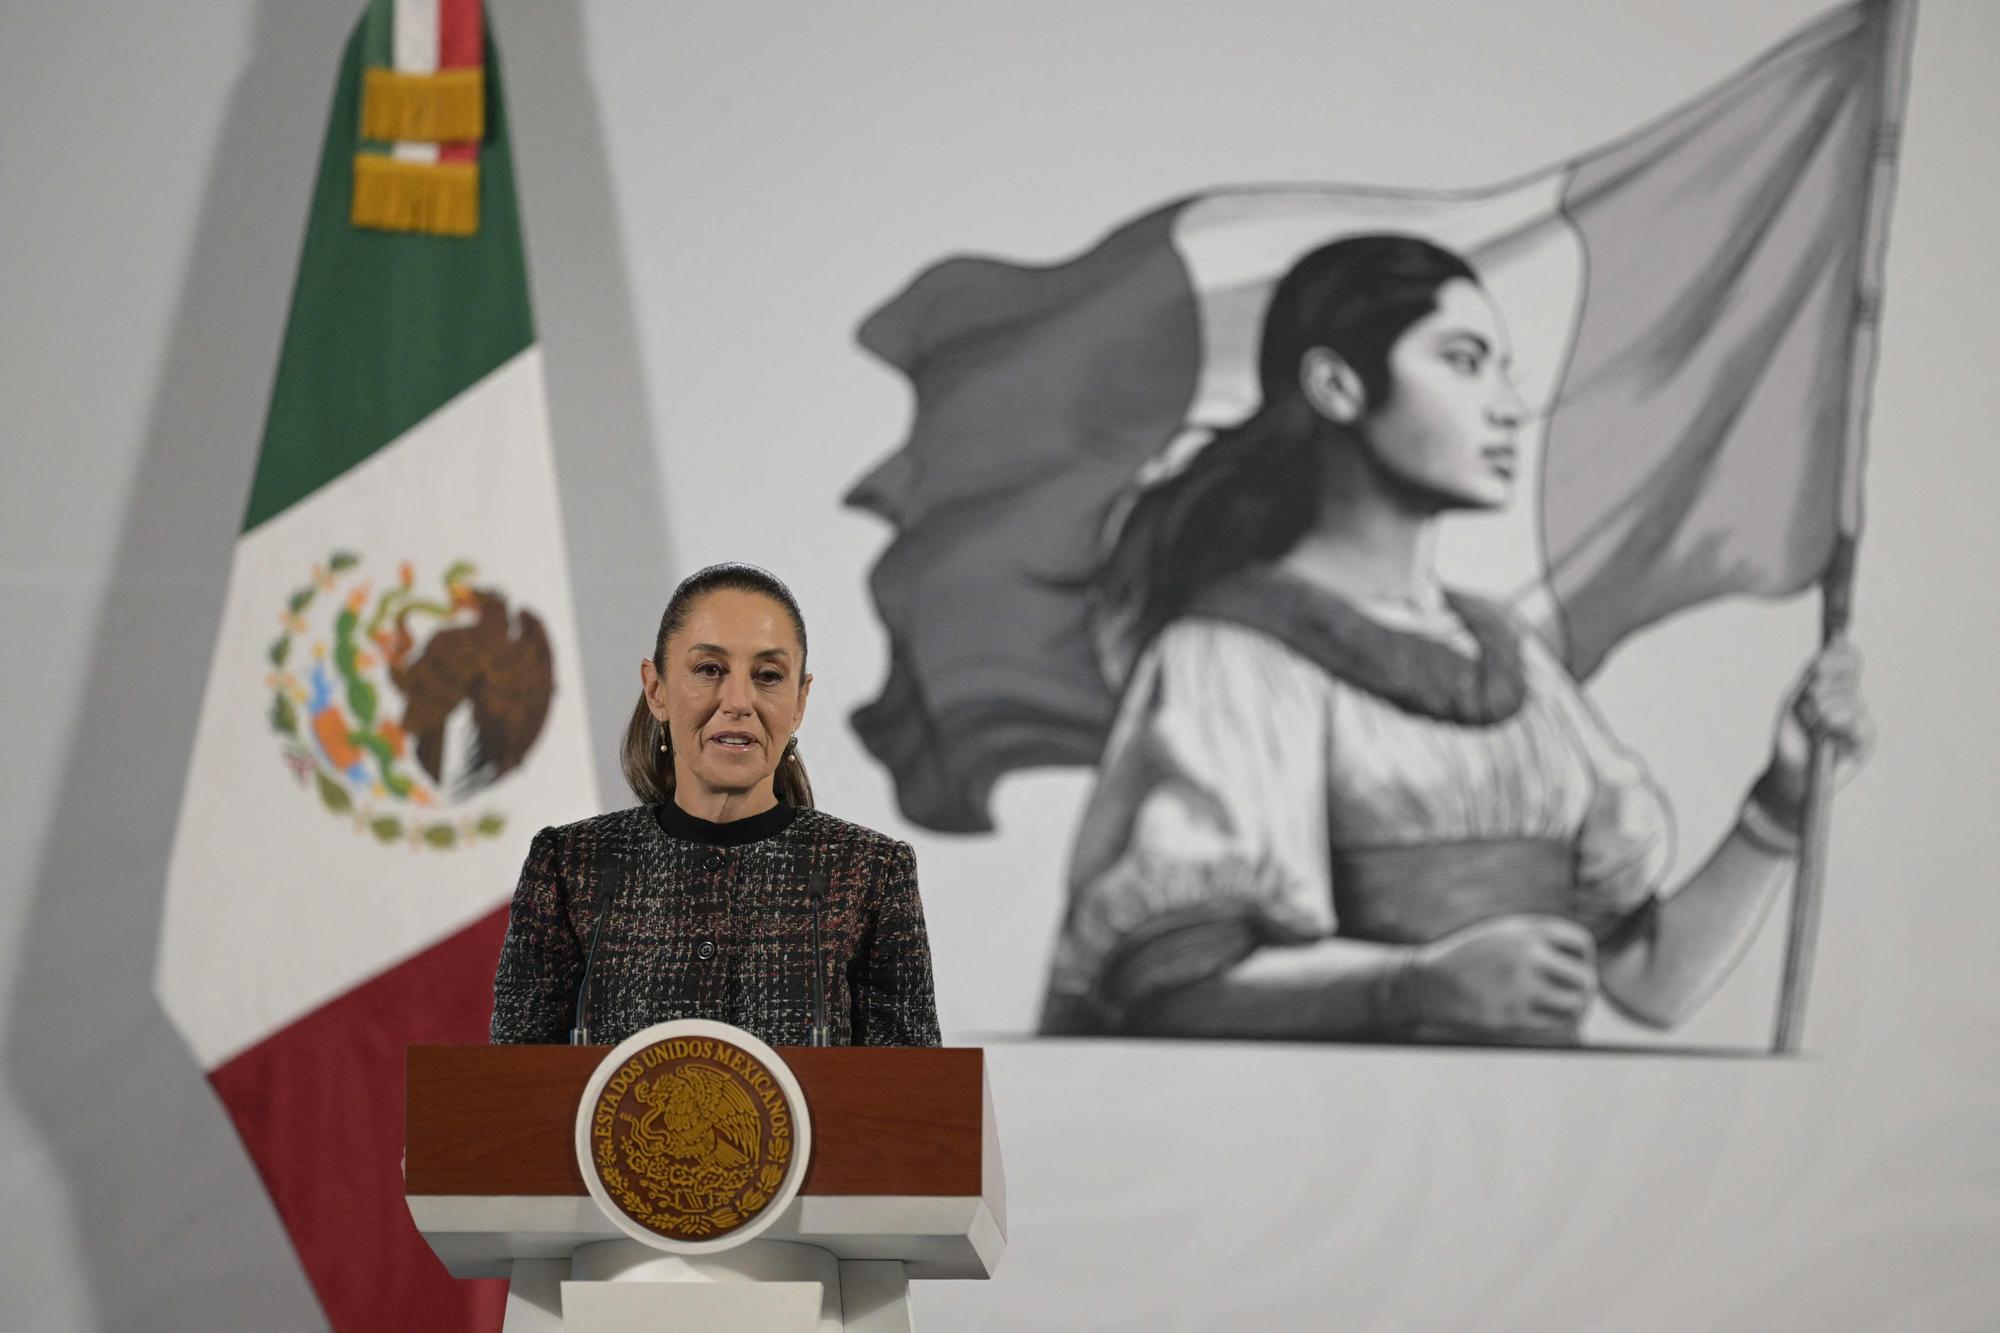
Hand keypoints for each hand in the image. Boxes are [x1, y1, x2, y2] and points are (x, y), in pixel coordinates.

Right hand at [1400, 915, 1597, 1039]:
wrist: (1426, 982)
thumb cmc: (1469, 960)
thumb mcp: (1502, 936)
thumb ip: (1538, 942)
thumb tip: (1584, 966)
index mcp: (1525, 931)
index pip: (1581, 944)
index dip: (1584, 960)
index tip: (1572, 971)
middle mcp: (1526, 955)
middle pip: (1584, 978)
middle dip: (1585, 991)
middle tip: (1578, 1000)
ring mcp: (1519, 986)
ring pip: (1575, 1005)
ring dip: (1577, 1013)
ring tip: (1569, 1016)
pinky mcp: (1511, 1016)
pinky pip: (1555, 1027)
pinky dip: (1561, 1029)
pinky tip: (1554, 1027)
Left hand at [1752, 640, 1873, 835]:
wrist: (1788, 775)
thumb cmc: (1790, 739)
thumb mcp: (1794, 701)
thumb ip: (1813, 675)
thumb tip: (1833, 647)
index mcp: (1836, 688)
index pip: (1849, 659)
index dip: (1837, 656)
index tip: (1817, 667)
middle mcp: (1853, 701)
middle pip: (1848, 675)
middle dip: (1821, 687)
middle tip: (1806, 707)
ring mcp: (1861, 721)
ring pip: (1851, 697)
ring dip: (1824, 708)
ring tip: (1812, 725)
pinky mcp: (1866, 741)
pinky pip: (1858, 721)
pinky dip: (1837, 723)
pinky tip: (1825, 733)